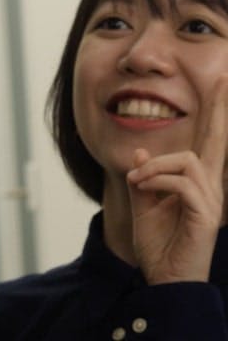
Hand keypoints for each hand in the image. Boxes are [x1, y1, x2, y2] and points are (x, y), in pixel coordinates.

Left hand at [127, 75, 227, 283]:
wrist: (163, 279)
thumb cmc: (158, 246)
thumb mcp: (143, 205)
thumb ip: (143, 178)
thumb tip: (142, 151)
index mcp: (196, 182)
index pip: (208, 143)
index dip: (215, 114)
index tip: (220, 83)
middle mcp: (210, 187)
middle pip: (218, 141)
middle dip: (220, 108)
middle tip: (223, 77)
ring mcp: (210, 200)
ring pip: (187, 159)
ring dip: (155, 166)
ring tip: (137, 181)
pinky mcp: (205, 214)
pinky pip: (182, 182)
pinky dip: (157, 180)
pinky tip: (142, 188)